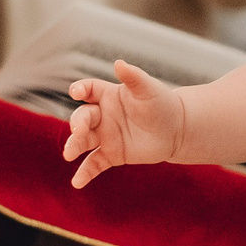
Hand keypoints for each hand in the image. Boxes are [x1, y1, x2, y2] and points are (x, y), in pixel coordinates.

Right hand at [64, 62, 184, 186]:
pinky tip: (77, 183)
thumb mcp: (148, 89)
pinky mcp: (111, 154)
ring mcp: (104, 136)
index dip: (80, 89)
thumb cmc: (161, 104)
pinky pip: (94, 164)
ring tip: (69, 154)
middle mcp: (101, 115)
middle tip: (79, 131)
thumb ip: (133, 77)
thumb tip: (118, 63)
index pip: (88, 90)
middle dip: (77, 124)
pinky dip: (85, 173)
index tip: (77, 93)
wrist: (176, 130)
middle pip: (82, 117)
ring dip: (74, 146)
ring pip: (83, 141)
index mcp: (107, 95)